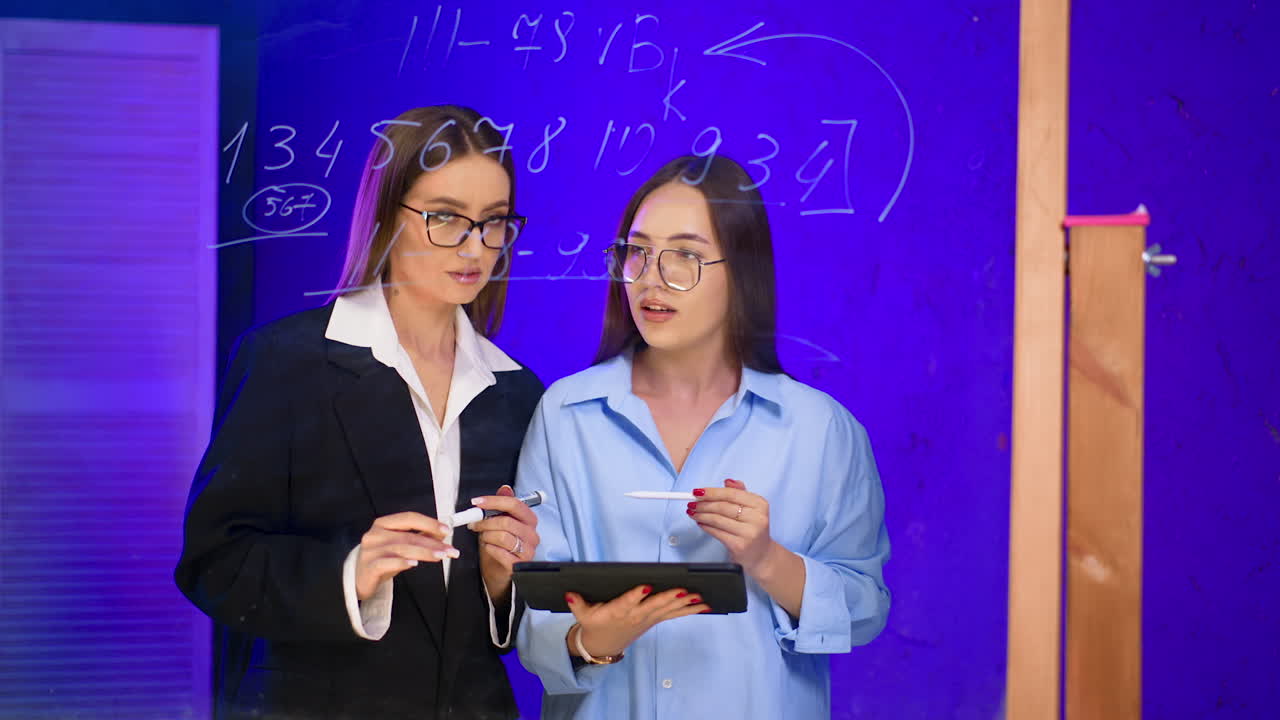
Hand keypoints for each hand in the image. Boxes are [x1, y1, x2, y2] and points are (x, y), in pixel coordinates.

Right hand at [355, 512, 455, 600]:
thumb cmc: (381, 558)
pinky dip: (402, 563)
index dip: (429, 523)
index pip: (409, 518)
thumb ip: (417, 536)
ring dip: (425, 552)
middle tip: (450, 550)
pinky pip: (388, 563)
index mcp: (383, 524)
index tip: (447, 530)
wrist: (357, 577)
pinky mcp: (369, 566)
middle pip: (409, 536)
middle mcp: (375, 534)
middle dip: (433, 543)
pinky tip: (414, 564)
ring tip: (441, 556)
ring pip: (402, 549)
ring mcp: (370, 551)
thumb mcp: (398, 544)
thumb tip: (441, 532)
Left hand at [469, 485, 539, 602]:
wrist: (499, 571)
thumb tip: (505, 488)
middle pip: (507, 521)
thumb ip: (503, 506)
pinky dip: (490, 549)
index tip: (476, 502)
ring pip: (503, 536)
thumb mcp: (500, 523)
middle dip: (485, 522)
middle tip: (474, 524)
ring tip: (483, 538)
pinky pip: (501, 553)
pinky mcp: (521, 565)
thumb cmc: (500, 546)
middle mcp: (532, 534)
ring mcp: (528, 550)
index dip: (493, 501)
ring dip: (487, 536)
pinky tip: (488, 548)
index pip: (515, 504)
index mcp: (529, 520)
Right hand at [564, 584, 709, 657]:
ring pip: (668, 610)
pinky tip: (704, 604)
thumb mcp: (581, 614)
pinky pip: (674, 614)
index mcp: (617, 611)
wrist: (603, 645)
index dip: (635, 595)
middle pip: (654, 606)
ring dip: (685, 604)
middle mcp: (635, 615)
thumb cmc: (594, 623)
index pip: (626, 602)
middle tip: (685, 590)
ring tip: (700, 596)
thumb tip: (569, 592)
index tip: (645, 586)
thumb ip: (576, 602)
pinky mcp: (655, 619)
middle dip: (670, 598)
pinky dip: (689, 609)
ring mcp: (647, 618)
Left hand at [688, 478, 780, 577]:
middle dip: (703, 504)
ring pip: (717, 519)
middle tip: (691, 503)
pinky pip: (716, 532)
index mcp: (760, 504)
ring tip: (692, 512)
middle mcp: (757, 518)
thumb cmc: (752, 528)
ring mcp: (749, 533)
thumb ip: (739, 492)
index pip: (731, 494)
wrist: (761, 554)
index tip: (697, 492)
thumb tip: (727, 481)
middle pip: (723, 506)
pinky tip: (700, 523)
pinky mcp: (740, 545)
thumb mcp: (751, 508)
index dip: (712, 492)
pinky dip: (705, 526)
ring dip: (701, 515)